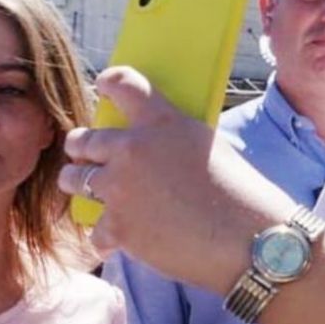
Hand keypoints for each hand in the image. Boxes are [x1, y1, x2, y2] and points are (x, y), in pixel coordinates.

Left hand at [59, 67, 296, 294]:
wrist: (251, 240)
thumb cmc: (242, 196)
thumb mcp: (211, 148)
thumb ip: (175, 142)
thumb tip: (156, 151)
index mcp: (162, 122)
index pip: (123, 84)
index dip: (109, 83)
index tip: (105, 88)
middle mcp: (133, 150)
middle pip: (83, 139)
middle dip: (81, 147)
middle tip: (85, 154)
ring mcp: (120, 190)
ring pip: (73, 180)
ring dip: (82, 185)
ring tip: (96, 193)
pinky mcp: (118, 229)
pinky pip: (95, 230)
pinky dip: (108, 236)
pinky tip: (123, 240)